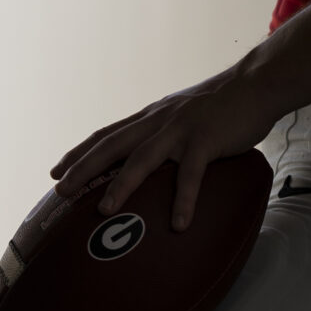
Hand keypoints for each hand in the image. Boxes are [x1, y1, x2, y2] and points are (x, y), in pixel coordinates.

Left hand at [51, 65, 284, 231]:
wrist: (255, 85)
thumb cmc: (222, 105)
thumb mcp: (184, 116)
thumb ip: (166, 135)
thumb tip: (155, 162)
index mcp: (151, 117)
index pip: (106, 134)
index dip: (79, 153)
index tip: (55, 171)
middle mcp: (158, 122)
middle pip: (111, 145)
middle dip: (82, 168)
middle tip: (59, 190)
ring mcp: (180, 131)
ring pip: (141, 159)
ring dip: (120, 185)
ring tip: (104, 210)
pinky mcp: (205, 141)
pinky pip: (190, 175)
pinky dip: (183, 201)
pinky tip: (178, 225)